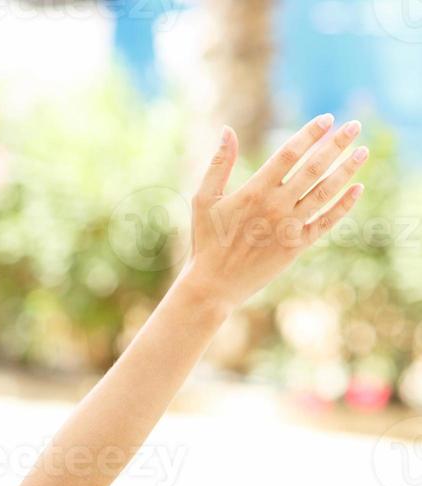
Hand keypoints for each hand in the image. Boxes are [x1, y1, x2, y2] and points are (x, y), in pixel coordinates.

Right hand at [184, 115, 367, 309]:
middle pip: (314, 167)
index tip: (327, 119)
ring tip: (362, 151)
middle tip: (354, 125)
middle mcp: (276, 205)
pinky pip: (327, 221)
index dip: (310, 134)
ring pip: (325, 191)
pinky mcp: (297, 245)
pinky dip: (344, 205)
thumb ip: (218, 164)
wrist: (214, 284)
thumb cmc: (206, 240)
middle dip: (337, 144)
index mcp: (254, 191)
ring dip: (347, 170)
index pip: (289, 153)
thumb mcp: (203, 200)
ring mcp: (290, 226)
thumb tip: (227, 130)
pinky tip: (358, 188)